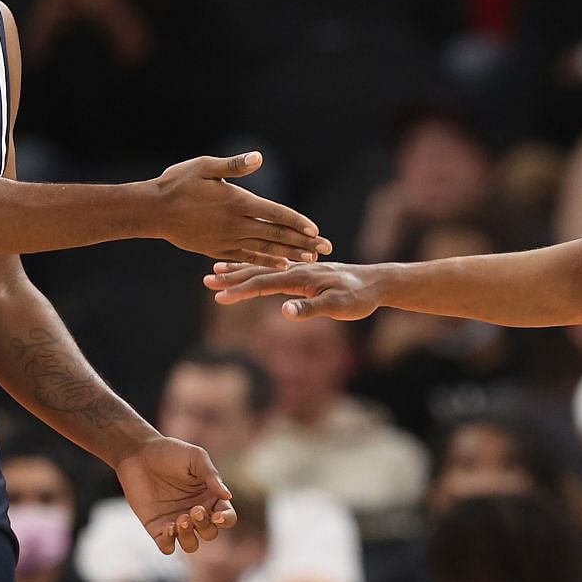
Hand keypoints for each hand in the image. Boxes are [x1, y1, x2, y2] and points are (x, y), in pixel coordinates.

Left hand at [116, 434, 236, 554]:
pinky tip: (168, 527)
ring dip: (189, 537)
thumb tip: (228, 496)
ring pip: (191, 545)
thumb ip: (211, 475)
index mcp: (210, 497)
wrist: (138, 454)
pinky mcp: (157, 528)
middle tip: (193, 510)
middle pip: (210, 533)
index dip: (226, 520)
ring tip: (180, 520)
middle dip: (205, 525)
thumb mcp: (195, 457)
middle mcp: (195, 513)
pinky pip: (167, 546)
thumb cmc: (170, 452)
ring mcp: (176, 522)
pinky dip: (170, 543)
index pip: (227, 517)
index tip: (218, 515)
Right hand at [151, 152, 329, 265]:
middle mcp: (236, 223)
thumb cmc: (177, 183)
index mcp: (237, 201)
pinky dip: (265, 261)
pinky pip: (247, 257)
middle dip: (303, 242)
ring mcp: (227, 239)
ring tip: (310, 259)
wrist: (153, 210)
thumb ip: (233, 166)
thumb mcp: (204, 167)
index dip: (297, 222)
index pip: (275, 213)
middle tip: (326, 249)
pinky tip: (280, 265)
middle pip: (276, 234)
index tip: (316, 230)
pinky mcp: (217, 249)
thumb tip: (258, 158)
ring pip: (265, 248)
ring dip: (290, 254)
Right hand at [204, 260, 381, 319]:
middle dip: (232, 276)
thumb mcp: (338, 306)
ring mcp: (298, 271)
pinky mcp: (302, 275)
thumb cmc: (358, 297)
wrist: (375, 283)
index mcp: (301, 276)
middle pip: (258, 271)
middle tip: (206, 279)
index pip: (264, 283)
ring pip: (263, 268)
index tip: (219, 296)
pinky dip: (255, 270)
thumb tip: (285, 312)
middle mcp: (296, 270)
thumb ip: (311, 309)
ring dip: (239, 270)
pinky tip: (247, 271)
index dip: (241, 291)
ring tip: (217, 269)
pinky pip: (273, 271)